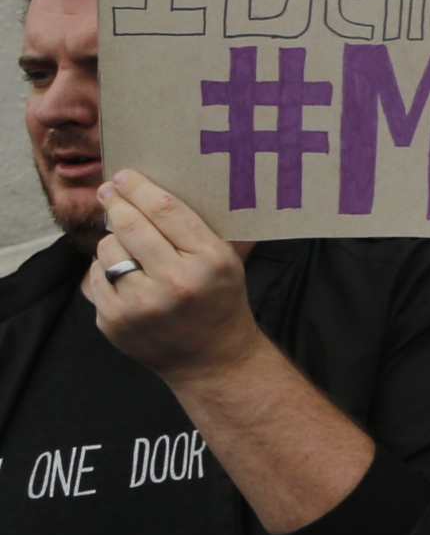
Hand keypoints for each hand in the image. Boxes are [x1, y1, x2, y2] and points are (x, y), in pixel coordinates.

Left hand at [85, 170, 265, 383]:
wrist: (212, 359)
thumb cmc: (220, 301)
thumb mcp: (229, 262)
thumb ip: (203, 229)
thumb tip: (167, 187)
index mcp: (209, 261)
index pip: (166, 210)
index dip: (140, 187)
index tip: (124, 176)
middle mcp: (175, 282)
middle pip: (130, 224)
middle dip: (115, 202)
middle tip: (108, 191)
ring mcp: (141, 305)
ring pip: (107, 249)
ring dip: (113, 241)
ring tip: (128, 248)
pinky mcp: (115, 321)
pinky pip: (95, 277)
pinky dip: (105, 271)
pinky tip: (123, 275)